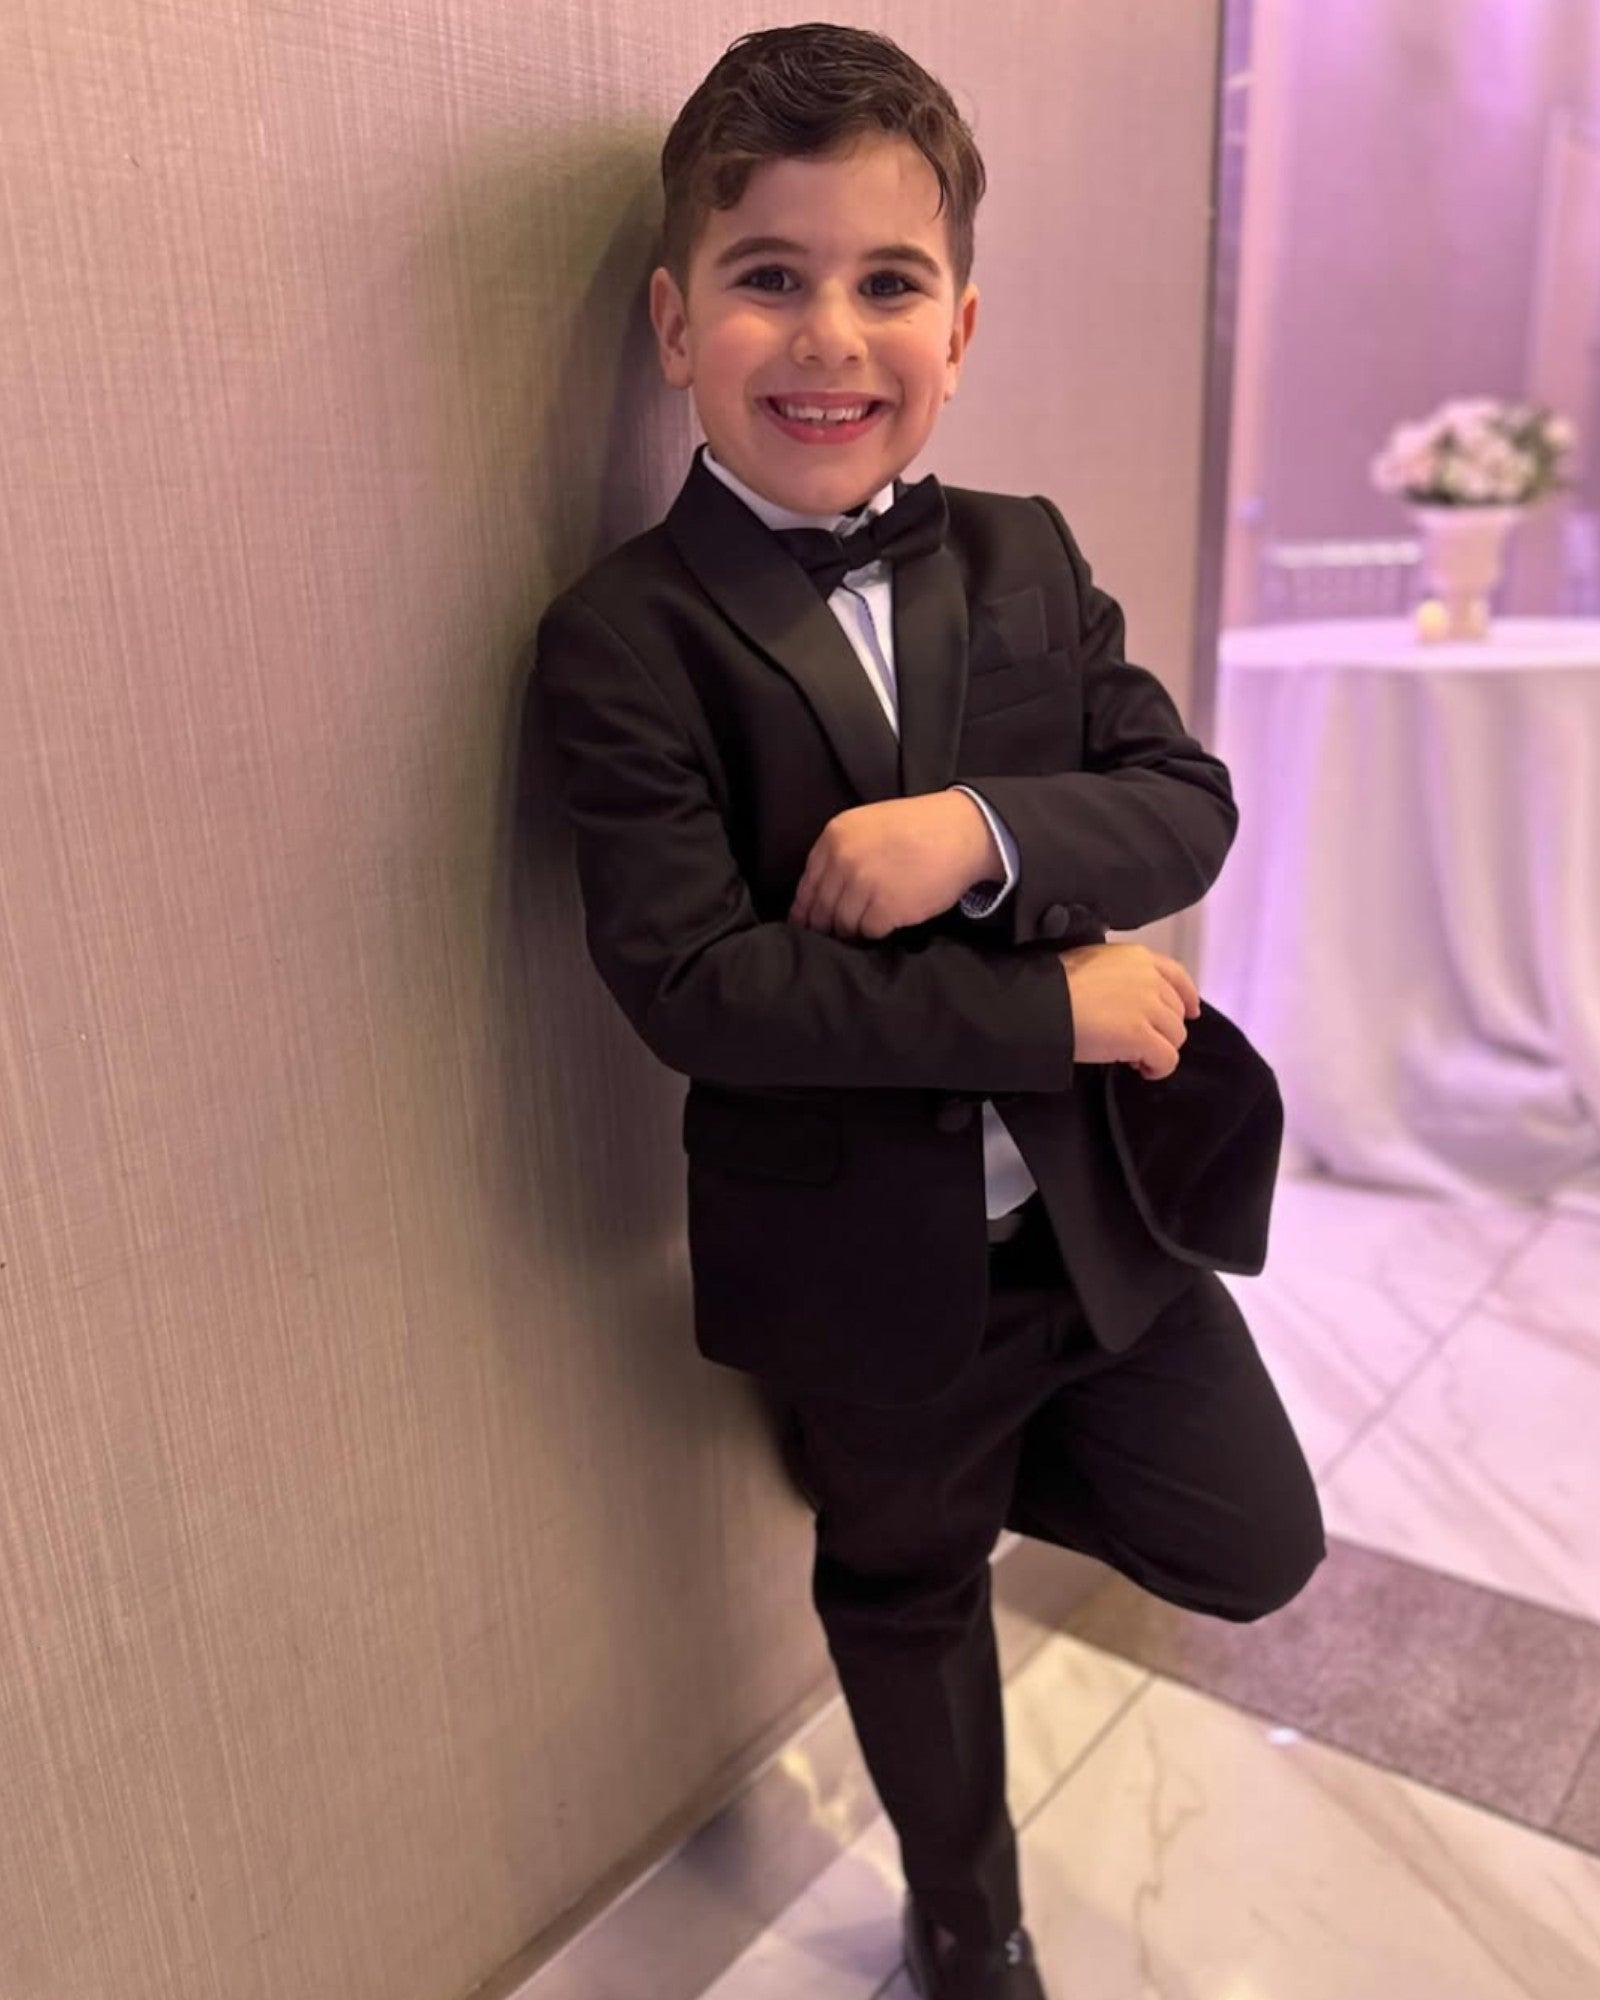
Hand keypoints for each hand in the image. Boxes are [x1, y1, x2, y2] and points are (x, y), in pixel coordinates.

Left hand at [788, 793, 999, 937]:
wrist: (960, 832)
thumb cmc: (917, 828)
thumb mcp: (868, 824)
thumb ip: (840, 853)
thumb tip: (820, 894)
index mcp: (834, 837)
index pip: (807, 885)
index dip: (805, 909)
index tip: (805, 923)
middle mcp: (843, 860)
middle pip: (821, 909)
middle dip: (826, 925)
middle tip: (834, 934)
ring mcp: (864, 885)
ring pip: (843, 924)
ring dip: (852, 931)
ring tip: (864, 928)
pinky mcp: (886, 907)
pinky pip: (868, 931)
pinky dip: (875, 933)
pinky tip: (884, 925)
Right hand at [1059, 942, 1200, 1079]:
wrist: (1041, 1004)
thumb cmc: (1056, 985)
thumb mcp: (1094, 962)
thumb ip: (1122, 974)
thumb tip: (1131, 998)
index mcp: (1138, 957)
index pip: (1178, 976)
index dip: (1188, 997)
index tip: (1191, 1012)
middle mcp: (1150, 979)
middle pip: (1176, 1012)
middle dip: (1162, 1029)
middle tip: (1138, 1042)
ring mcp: (1148, 1007)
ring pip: (1175, 1037)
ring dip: (1158, 1049)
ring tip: (1134, 1057)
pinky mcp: (1142, 1036)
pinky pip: (1167, 1059)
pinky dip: (1157, 1068)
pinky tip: (1141, 1069)